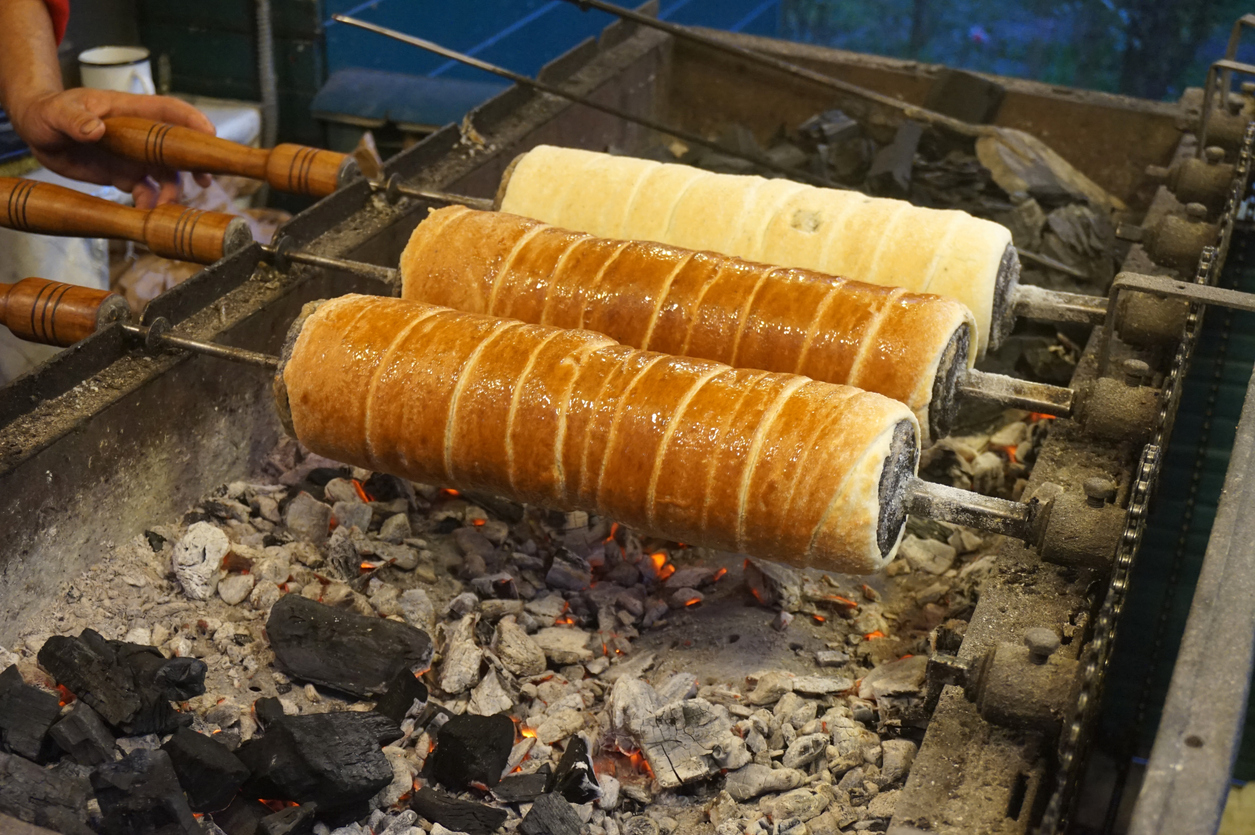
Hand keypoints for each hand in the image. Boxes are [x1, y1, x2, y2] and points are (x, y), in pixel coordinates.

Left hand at [9, 88, 214, 208]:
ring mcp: (136, 156)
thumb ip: (75, 119)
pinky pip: (147, 192)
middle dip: (195, 163)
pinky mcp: (127, 175)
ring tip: (163, 207)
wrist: (40, 132)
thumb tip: (95, 129)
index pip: (168, 110)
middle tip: (204, 181)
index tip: (209, 134)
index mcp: (129, 111)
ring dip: (171, 191)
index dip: (192, 120)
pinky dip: (151, 204)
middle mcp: (140, 134)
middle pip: (178, 147)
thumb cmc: (48, 112)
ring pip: (167, 174)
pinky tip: (145, 213)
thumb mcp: (57, 113)